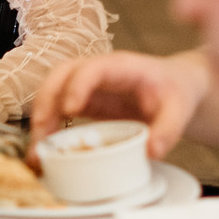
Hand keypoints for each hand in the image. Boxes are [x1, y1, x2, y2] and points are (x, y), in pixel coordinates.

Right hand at [30, 49, 210, 158]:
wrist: (175, 86)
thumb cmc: (176, 91)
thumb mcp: (180, 108)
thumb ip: (169, 129)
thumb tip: (151, 151)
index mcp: (121, 67)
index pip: (92, 68)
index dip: (77, 86)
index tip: (70, 109)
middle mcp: (97, 72)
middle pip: (60, 75)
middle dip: (46, 101)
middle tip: (42, 132)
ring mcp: (86, 86)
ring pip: (52, 91)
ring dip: (40, 118)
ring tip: (38, 149)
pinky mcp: (82, 101)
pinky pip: (56, 109)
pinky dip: (46, 128)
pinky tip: (44, 150)